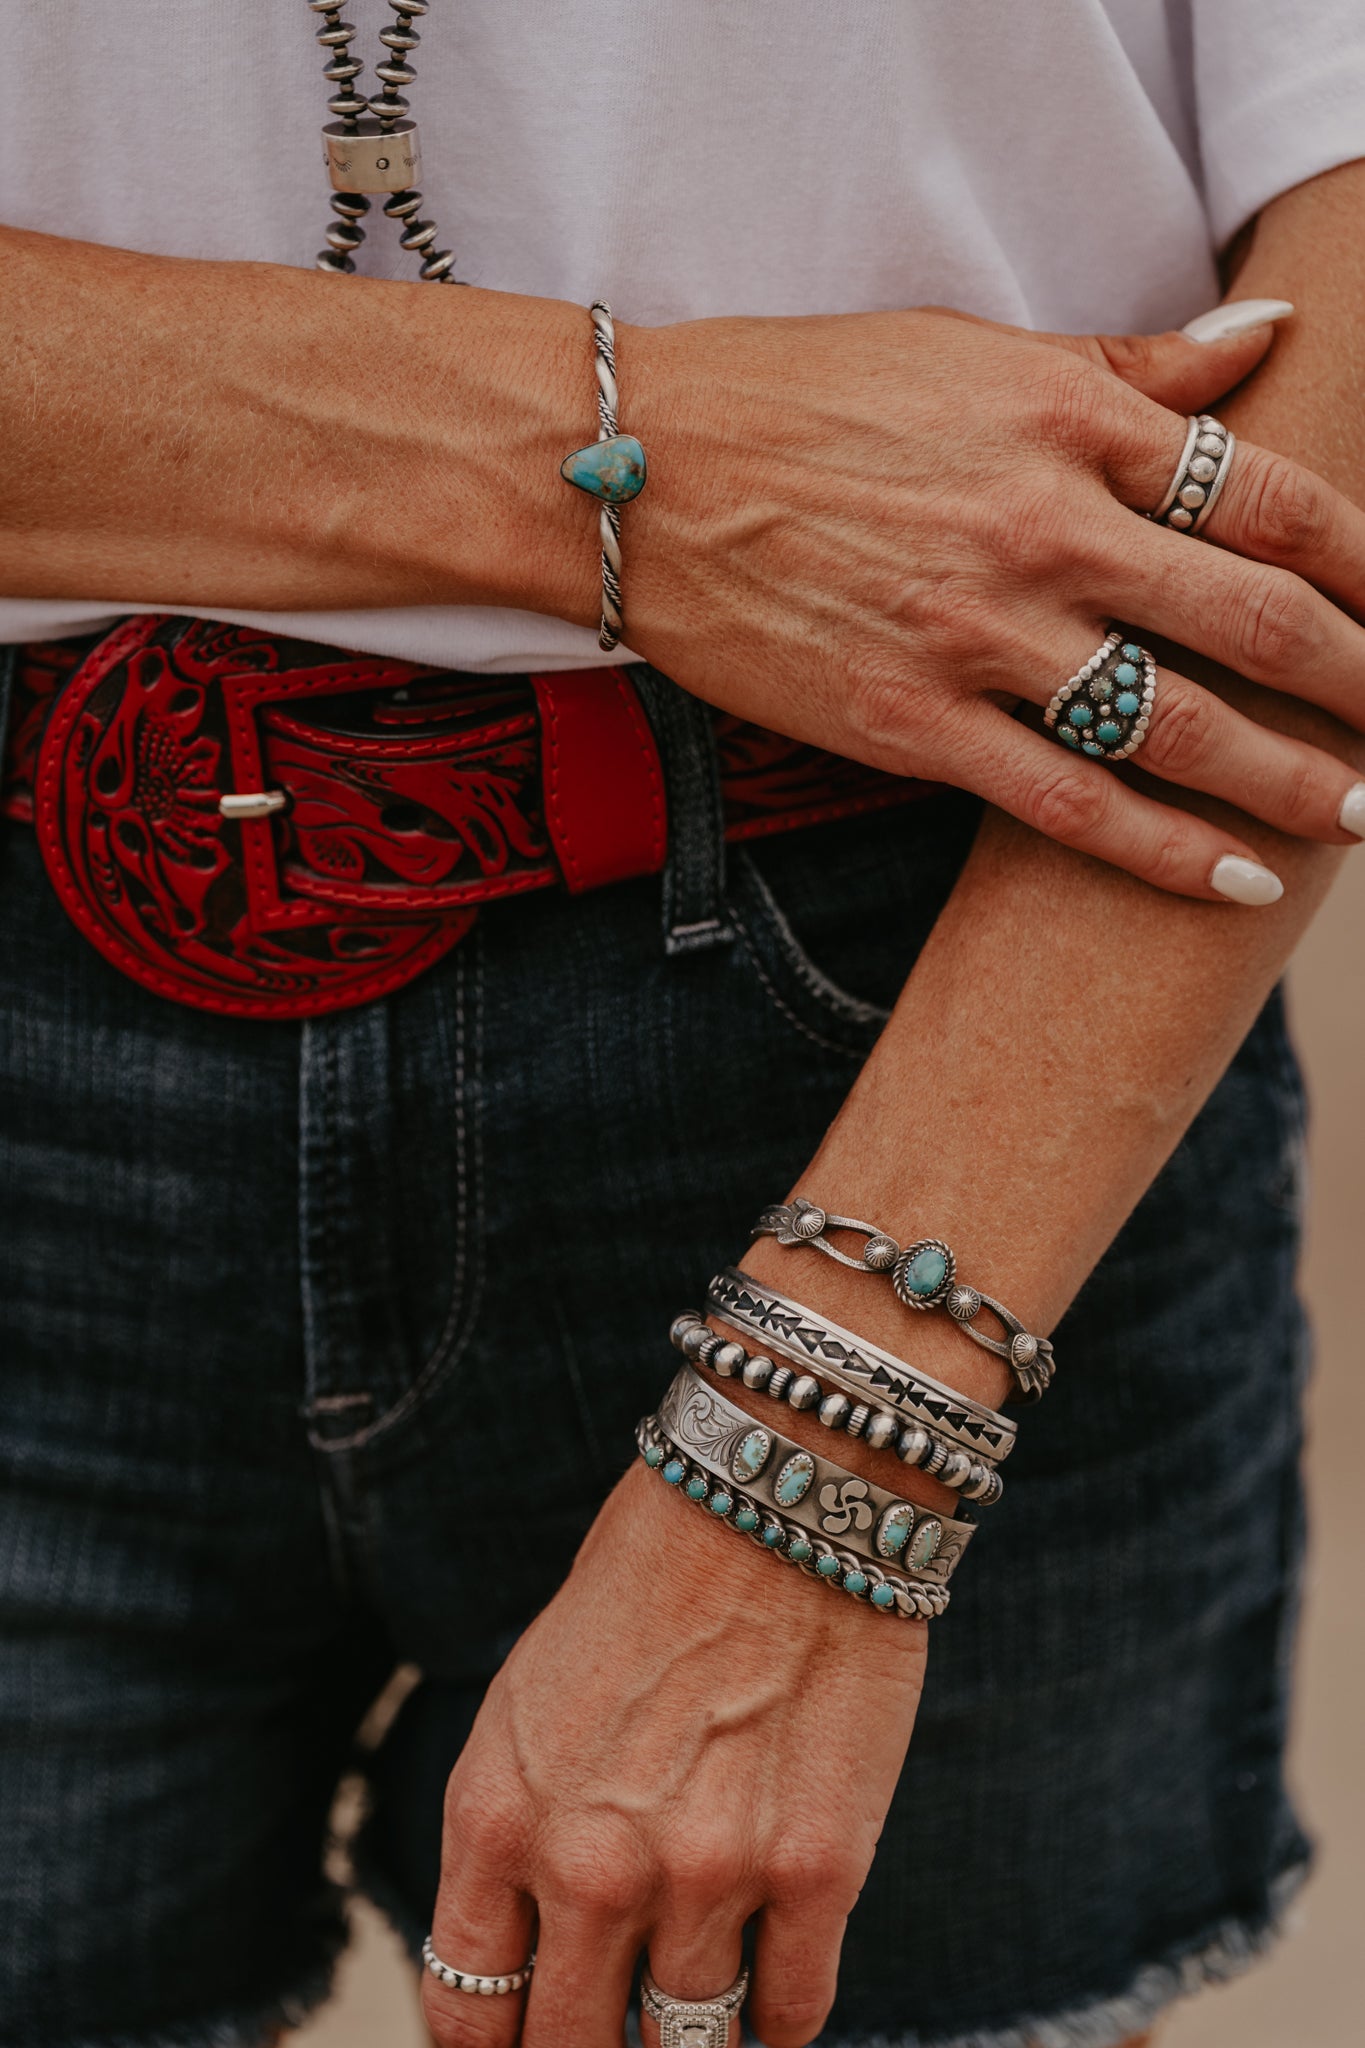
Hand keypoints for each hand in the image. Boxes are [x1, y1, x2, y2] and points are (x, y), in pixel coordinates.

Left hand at [421, 1461, 924, 2047]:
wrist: (775, 1492)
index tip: (528, 2043)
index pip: (468, 2018)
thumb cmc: (645, 1581)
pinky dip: (781, 2018)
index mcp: (497, 1817)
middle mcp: (590, 1869)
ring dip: (694, 2033)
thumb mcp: (529, 1703)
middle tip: (618, 2031)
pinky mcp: (819, 1871)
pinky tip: (775, 1974)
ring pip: (692, 2047)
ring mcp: (709, 1877)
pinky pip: (793, 2017)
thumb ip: (520, 1836)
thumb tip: (534, 1957)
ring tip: (703, 1995)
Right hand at [623, 303, 1364, 897]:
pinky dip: (1162, 849)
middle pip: (1254, 617)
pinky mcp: (911, 725)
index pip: (1269, 495)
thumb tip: (1262, 344)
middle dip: (1357, 680)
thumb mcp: (970, 350)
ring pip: (1177, 724)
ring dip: (1289, 777)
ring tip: (1357, 813)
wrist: (636, 472)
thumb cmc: (799, 394)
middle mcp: (1043, 528)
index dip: (1362, 561)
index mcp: (1067, 421)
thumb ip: (1124, 365)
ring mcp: (977, 634)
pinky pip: (1066, 803)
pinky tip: (1236, 876)